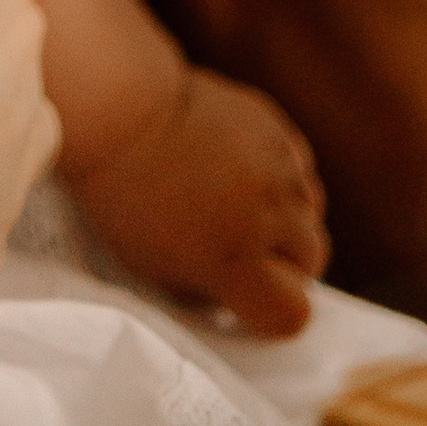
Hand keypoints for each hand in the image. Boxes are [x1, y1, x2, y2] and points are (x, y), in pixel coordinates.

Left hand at [68, 68, 327, 338]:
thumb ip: (206, 289)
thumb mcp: (154, 267)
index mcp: (236, 260)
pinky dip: (282, 179)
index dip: (269, 314)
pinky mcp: (276, 129)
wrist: (116, 110)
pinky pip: (299, 169)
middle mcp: (269, 214)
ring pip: (310, 214)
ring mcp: (278, 167)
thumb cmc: (123, 194)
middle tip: (244, 255)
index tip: (246, 302)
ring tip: (241, 210)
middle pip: (310, 262)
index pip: (292, 315)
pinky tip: (245, 174)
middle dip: (282, 268)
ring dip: (285, 222)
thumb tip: (234, 298)